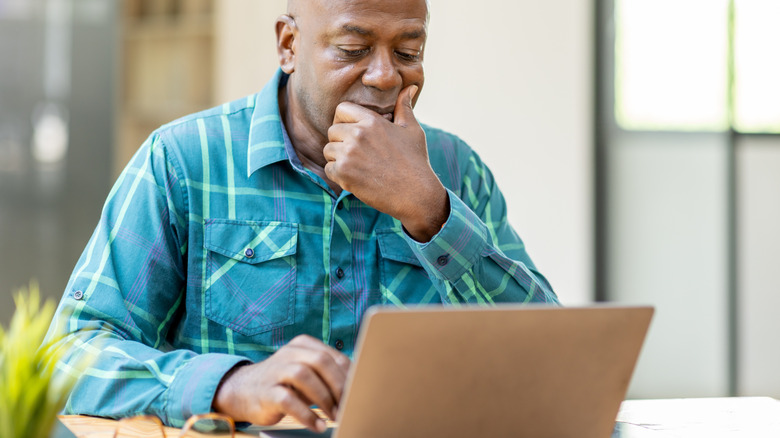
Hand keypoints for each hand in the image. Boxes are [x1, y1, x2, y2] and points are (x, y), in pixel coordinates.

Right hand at [212, 335, 350, 432]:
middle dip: (338, 385)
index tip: (359, 390)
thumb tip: (357, 385)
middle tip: (349, 404)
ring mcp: (276, 371)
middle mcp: (289, 353)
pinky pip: (289, 401)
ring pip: (304, 376)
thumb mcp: (305, 372)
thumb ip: (326, 374)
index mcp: (303, 345)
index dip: (348, 374)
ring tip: (335, 415)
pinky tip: (318, 425)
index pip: (332, 355)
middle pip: (320, 361)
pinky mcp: (266, 392)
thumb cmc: (284, 383)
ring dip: (324, 399)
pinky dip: (307, 415)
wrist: (243, 391)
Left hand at [324, 85, 448, 241]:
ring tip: (357, 166)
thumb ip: (404, 107)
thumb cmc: (415, 161)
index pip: (341, 109)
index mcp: (371, 121)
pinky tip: (355, 178)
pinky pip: (328, 169)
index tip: (352, 131)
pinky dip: (338, 175)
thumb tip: (410, 87)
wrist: (416, 194)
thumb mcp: (412, 130)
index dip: (343, 120)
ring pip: (328, 150)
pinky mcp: (344, 174)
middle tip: (357, 153)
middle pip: (332, 130)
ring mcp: (349, 154)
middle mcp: (357, 134)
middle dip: (340, 141)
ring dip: (338, 158)